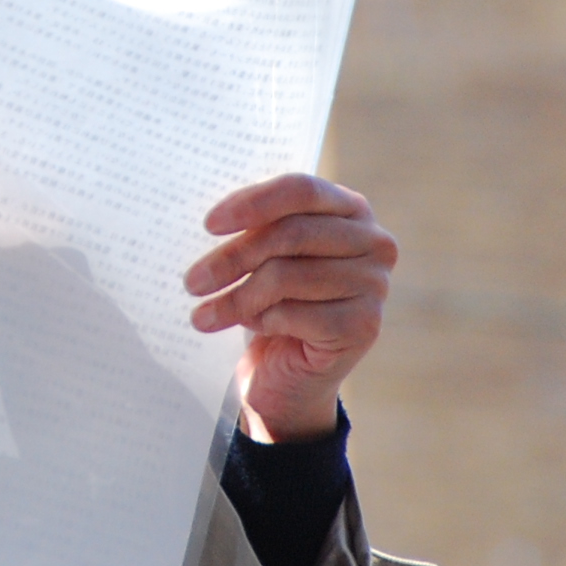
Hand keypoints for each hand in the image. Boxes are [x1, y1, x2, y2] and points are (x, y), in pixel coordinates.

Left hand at [183, 174, 395, 442]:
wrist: (290, 376)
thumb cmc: (276, 303)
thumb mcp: (266, 256)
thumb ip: (257, 228)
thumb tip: (216, 219)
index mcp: (351, 209)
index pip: (300, 189)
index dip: (252, 203)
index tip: (209, 225)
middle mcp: (373, 242)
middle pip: (290, 233)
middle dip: (232, 257)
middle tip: (192, 281)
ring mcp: (374, 285)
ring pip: (287, 275)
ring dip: (235, 298)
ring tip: (202, 314)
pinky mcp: (363, 326)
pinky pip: (296, 314)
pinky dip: (262, 321)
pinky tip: (250, 329)